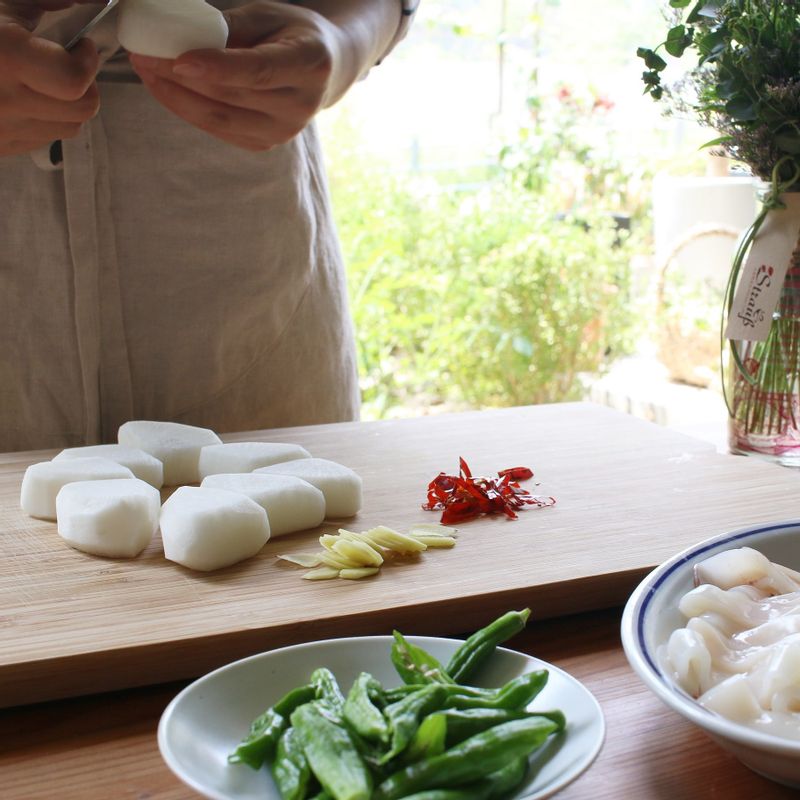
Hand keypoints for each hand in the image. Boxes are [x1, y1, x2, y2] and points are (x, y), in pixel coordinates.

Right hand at [0, 1, 100, 156]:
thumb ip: (39, 1)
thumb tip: (83, 1)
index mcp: (5, 59)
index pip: (74, 82)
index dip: (86, 62)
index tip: (81, 45)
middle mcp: (4, 102)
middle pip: (81, 110)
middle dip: (84, 84)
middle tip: (67, 61)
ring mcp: (0, 130)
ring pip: (67, 127)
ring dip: (65, 103)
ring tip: (42, 78)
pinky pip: (41, 138)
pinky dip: (42, 118)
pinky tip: (20, 94)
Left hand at [129, 1, 340, 151]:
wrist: (324, 69)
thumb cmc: (291, 33)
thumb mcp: (267, 15)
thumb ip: (228, 26)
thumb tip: (177, 32)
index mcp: (309, 65)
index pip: (258, 71)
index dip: (217, 68)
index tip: (178, 60)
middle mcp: (300, 105)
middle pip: (232, 97)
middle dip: (181, 78)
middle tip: (143, 55)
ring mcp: (284, 131)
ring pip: (220, 119)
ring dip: (176, 97)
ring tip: (146, 70)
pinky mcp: (265, 144)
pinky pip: (219, 130)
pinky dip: (188, 110)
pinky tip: (166, 89)